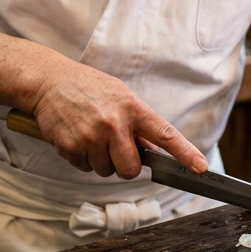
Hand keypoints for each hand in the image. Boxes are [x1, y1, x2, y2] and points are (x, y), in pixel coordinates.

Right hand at [30, 59, 207, 179]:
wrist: (49, 80)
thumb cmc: (88, 88)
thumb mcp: (120, 96)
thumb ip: (138, 123)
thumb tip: (153, 150)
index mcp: (133, 108)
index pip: (165, 135)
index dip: (185, 153)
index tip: (201, 168)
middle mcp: (115, 124)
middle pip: (131, 169)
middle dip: (125, 165)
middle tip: (113, 148)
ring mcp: (92, 137)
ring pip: (106, 171)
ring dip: (100, 160)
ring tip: (90, 134)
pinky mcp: (71, 147)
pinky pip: (84, 168)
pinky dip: (80, 158)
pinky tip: (76, 136)